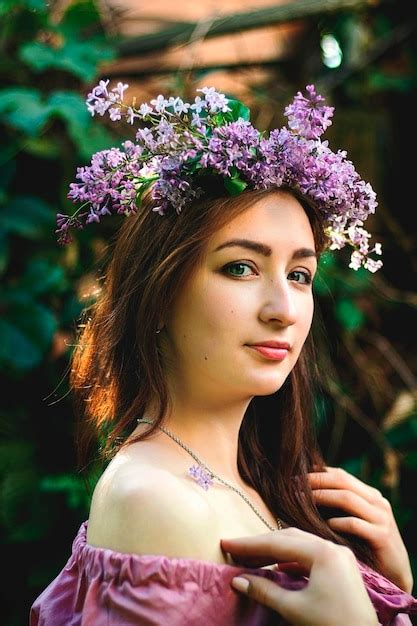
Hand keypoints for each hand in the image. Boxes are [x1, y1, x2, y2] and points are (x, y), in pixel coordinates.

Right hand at [220, 527, 378, 625]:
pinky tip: (278, 568)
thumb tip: (237, 581)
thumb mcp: (294, 609)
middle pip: (289, 538)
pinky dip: (292, 559)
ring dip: (276, 551)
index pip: (278, 543)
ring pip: (300, 545)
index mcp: (322, 552)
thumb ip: (264, 591)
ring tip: (252, 560)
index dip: (250, 544)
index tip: (227, 543)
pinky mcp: (343, 568)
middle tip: (236, 550)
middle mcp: (333, 547)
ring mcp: (340, 556)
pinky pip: (312, 555)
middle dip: (261, 545)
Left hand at [307, 465, 412, 592]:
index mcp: (370, 495)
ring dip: (322, 497)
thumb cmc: (367, 548)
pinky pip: (355, 524)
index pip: (341, 475)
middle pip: (342, 481)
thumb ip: (338, 508)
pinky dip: (337, 522)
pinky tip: (324, 525)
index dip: (317, 473)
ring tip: (303, 501)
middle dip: (316, 480)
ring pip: (347, 498)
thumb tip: (303, 497)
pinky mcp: (382, 536)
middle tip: (294, 485)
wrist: (395, 574)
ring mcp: (381, 518)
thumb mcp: (354, 522)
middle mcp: (377, 502)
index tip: (295, 477)